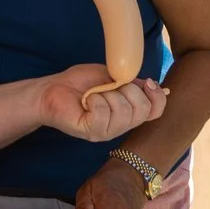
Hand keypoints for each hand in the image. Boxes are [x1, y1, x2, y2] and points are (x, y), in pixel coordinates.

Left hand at [32, 65, 166, 142]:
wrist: (52, 89)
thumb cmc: (80, 83)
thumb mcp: (112, 76)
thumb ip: (132, 82)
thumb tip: (154, 85)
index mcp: (128, 113)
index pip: (156, 111)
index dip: (156, 96)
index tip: (146, 82)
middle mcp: (120, 126)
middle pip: (141, 110)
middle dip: (127, 90)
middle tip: (109, 87)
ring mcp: (106, 131)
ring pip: (124, 111)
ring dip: (108, 94)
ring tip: (94, 95)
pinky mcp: (91, 131)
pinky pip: (103, 114)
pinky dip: (95, 100)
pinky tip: (86, 100)